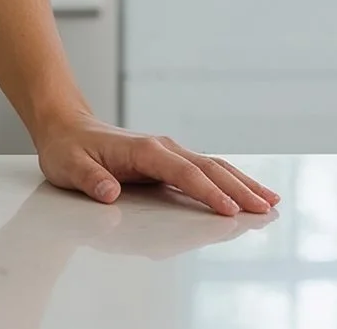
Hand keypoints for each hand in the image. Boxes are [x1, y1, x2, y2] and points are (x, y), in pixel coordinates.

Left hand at [34, 116, 277, 216]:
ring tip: (270, 201)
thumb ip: (89, 180)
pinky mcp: (169, 161)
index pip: (184, 172)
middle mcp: (162, 148)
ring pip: (213, 167)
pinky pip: (206, 170)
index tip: (230, 210)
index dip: (208, 192)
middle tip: (266, 208)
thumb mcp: (69, 166)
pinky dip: (229, 181)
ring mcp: (168, 153)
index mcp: (143, 150)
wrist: (65, 126)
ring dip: (242, 183)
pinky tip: (246, 192)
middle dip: (239, 189)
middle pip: (209, 168)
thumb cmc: (68, 149)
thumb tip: (108, 193)